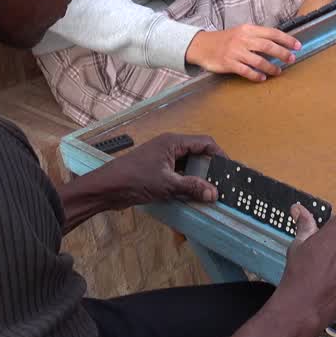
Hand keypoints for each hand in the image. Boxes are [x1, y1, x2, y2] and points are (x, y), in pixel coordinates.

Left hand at [96, 133, 224, 206]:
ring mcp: (163, 158)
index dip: (219, 155)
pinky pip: (178, 174)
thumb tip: (214, 193)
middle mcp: (170, 147)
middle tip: (222, 183)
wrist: (106, 188)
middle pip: (198, 154)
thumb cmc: (133, 179)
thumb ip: (192, 187)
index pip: (205, 143)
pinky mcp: (157, 170)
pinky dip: (187, 182)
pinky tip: (192, 195)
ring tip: (209, 191)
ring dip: (198, 177)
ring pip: (188, 165)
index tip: (229, 170)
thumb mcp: (167, 184)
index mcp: (173, 142)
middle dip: (210, 168)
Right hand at [185, 25, 300, 80]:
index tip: (297, 45)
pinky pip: (246, 71)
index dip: (286, 39)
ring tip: (278, 71)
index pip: (272, 33)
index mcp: (248, 30)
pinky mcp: (229, 63)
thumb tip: (278, 43)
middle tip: (291, 59)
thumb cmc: (225, 40)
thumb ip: (257, 36)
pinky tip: (262, 78)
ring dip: (271, 67)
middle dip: (282, 53)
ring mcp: (235, 52)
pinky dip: (256, 75)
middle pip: (268, 46)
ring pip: (258, 60)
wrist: (202, 45)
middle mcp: (243, 39)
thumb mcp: (241, 32)